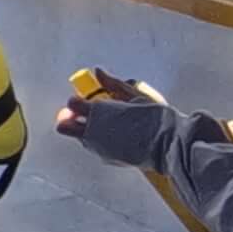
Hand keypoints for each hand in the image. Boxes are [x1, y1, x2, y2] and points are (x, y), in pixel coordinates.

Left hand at [59, 84, 183, 171]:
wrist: (168, 145)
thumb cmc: (156, 119)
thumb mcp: (136, 95)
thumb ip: (113, 84)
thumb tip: (99, 72)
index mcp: (99, 112)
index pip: (73, 104)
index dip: (78, 99)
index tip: (88, 98)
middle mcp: (94, 131)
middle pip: (64, 126)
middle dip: (70, 118)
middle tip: (85, 113)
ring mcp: (99, 147)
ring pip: (80, 137)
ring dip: (87, 130)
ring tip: (109, 125)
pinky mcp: (107, 158)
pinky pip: (95, 147)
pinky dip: (100, 141)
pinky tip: (118, 136)